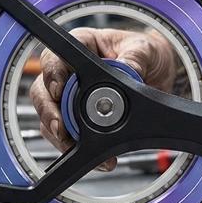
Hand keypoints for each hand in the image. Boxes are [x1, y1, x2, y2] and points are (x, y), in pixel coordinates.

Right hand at [29, 27, 176, 169]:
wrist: (158, 72)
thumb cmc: (145, 51)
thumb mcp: (144, 48)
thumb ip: (135, 57)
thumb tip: (128, 70)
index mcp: (81, 45)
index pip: (54, 58)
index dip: (52, 75)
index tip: (58, 91)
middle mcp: (69, 70)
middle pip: (42, 92)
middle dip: (49, 114)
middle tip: (61, 130)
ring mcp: (71, 95)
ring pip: (50, 118)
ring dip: (61, 137)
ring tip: (76, 149)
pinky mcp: (79, 118)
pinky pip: (68, 136)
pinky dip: (78, 149)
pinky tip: (97, 157)